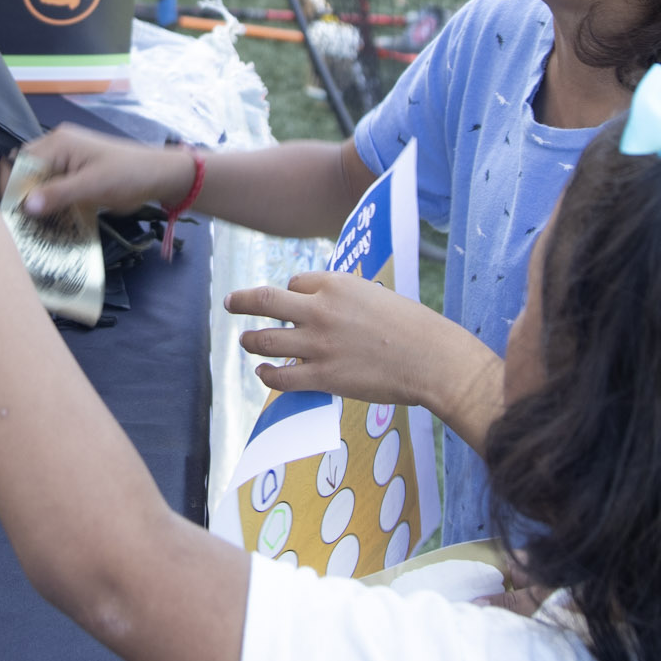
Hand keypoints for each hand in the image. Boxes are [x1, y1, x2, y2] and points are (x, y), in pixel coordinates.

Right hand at [15, 123, 195, 217]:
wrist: (158, 176)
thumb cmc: (127, 175)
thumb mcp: (92, 186)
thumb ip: (58, 194)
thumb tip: (26, 205)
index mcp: (58, 142)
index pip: (22, 162)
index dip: (12, 186)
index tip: (9, 214)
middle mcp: (58, 147)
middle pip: (26, 171)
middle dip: (21, 195)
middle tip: (17, 223)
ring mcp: (66, 160)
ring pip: (38, 181)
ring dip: (34, 202)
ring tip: (29, 226)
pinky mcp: (75, 174)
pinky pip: (53, 187)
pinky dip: (48, 203)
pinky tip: (47, 221)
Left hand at [226, 272, 440, 404]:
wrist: (432, 358)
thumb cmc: (412, 327)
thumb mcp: (374, 295)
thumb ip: (344, 298)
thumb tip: (321, 307)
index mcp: (335, 284)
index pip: (295, 283)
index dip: (290, 292)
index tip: (291, 300)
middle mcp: (320, 309)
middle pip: (264, 301)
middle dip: (241, 301)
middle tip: (229, 302)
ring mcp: (318, 344)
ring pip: (265, 339)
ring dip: (249, 339)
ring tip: (245, 340)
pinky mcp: (322, 376)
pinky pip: (280, 377)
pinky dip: (266, 374)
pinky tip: (263, 372)